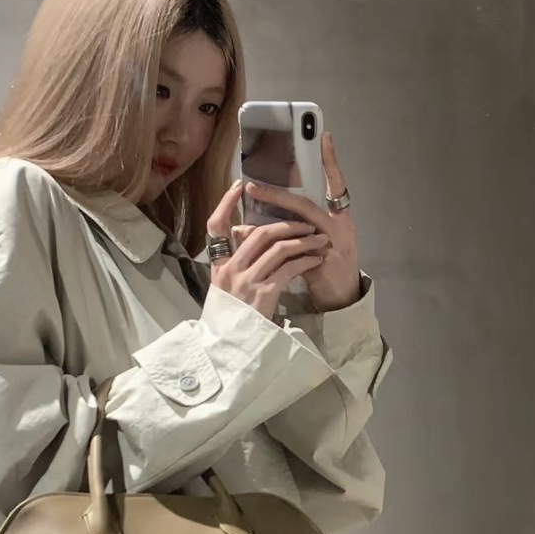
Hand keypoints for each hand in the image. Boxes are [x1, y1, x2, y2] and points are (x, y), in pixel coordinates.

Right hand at [205, 180, 329, 319]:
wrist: (232, 347)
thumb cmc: (232, 318)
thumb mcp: (224, 289)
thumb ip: (233, 264)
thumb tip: (242, 238)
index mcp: (218, 266)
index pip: (215, 225)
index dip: (226, 203)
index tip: (240, 186)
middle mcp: (230, 270)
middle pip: (258, 233)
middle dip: (286, 224)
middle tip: (306, 222)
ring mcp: (247, 281)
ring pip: (278, 248)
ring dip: (302, 241)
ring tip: (319, 240)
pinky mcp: (264, 294)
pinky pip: (289, 268)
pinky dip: (305, 260)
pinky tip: (315, 259)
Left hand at [242, 132, 360, 312]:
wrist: (342, 298)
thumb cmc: (327, 266)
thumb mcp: (316, 240)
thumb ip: (295, 225)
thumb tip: (256, 216)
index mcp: (340, 218)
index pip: (337, 184)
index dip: (331, 162)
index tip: (324, 138)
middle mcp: (339, 228)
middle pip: (307, 206)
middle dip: (278, 194)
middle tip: (253, 186)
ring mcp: (334, 246)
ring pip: (299, 227)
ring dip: (270, 218)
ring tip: (246, 212)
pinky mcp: (324, 264)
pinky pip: (293, 251)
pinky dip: (271, 245)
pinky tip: (252, 238)